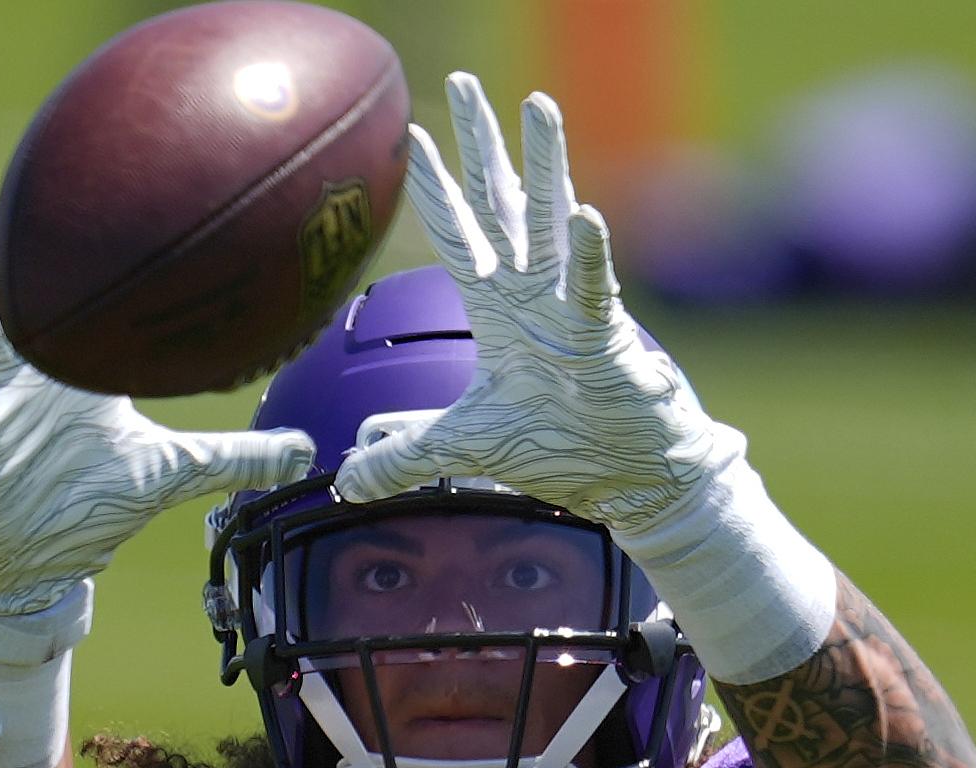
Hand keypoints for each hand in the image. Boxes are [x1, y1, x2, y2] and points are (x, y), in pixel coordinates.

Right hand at [0, 224, 313, 613]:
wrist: (31, 555)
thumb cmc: (89, 502)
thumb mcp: (174, 475)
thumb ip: (237, 459)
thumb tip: (309, 451)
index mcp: (85, 373)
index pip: (103, 312)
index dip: (119, 270)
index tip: (131, 207)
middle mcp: (41, 375)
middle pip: (38, 304)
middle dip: (38, 251)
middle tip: (33, 186)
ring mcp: (4, 401)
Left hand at [332, 75, 745, 536]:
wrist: (629, 477)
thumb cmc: (562, 449)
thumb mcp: (466, 448)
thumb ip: (404, 455)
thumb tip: (346, 478)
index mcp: (500, 309)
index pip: (459, 234)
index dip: (435, 187)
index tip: (411, 136)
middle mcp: (533, 293)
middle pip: (501, 202)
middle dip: (481, 142)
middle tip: (464, 80)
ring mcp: (571, 307)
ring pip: (553, 220)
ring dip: (546, 163)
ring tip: (538, 104)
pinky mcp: (605, 337)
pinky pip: (595, 289)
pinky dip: (590, 255)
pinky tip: (587, 216)